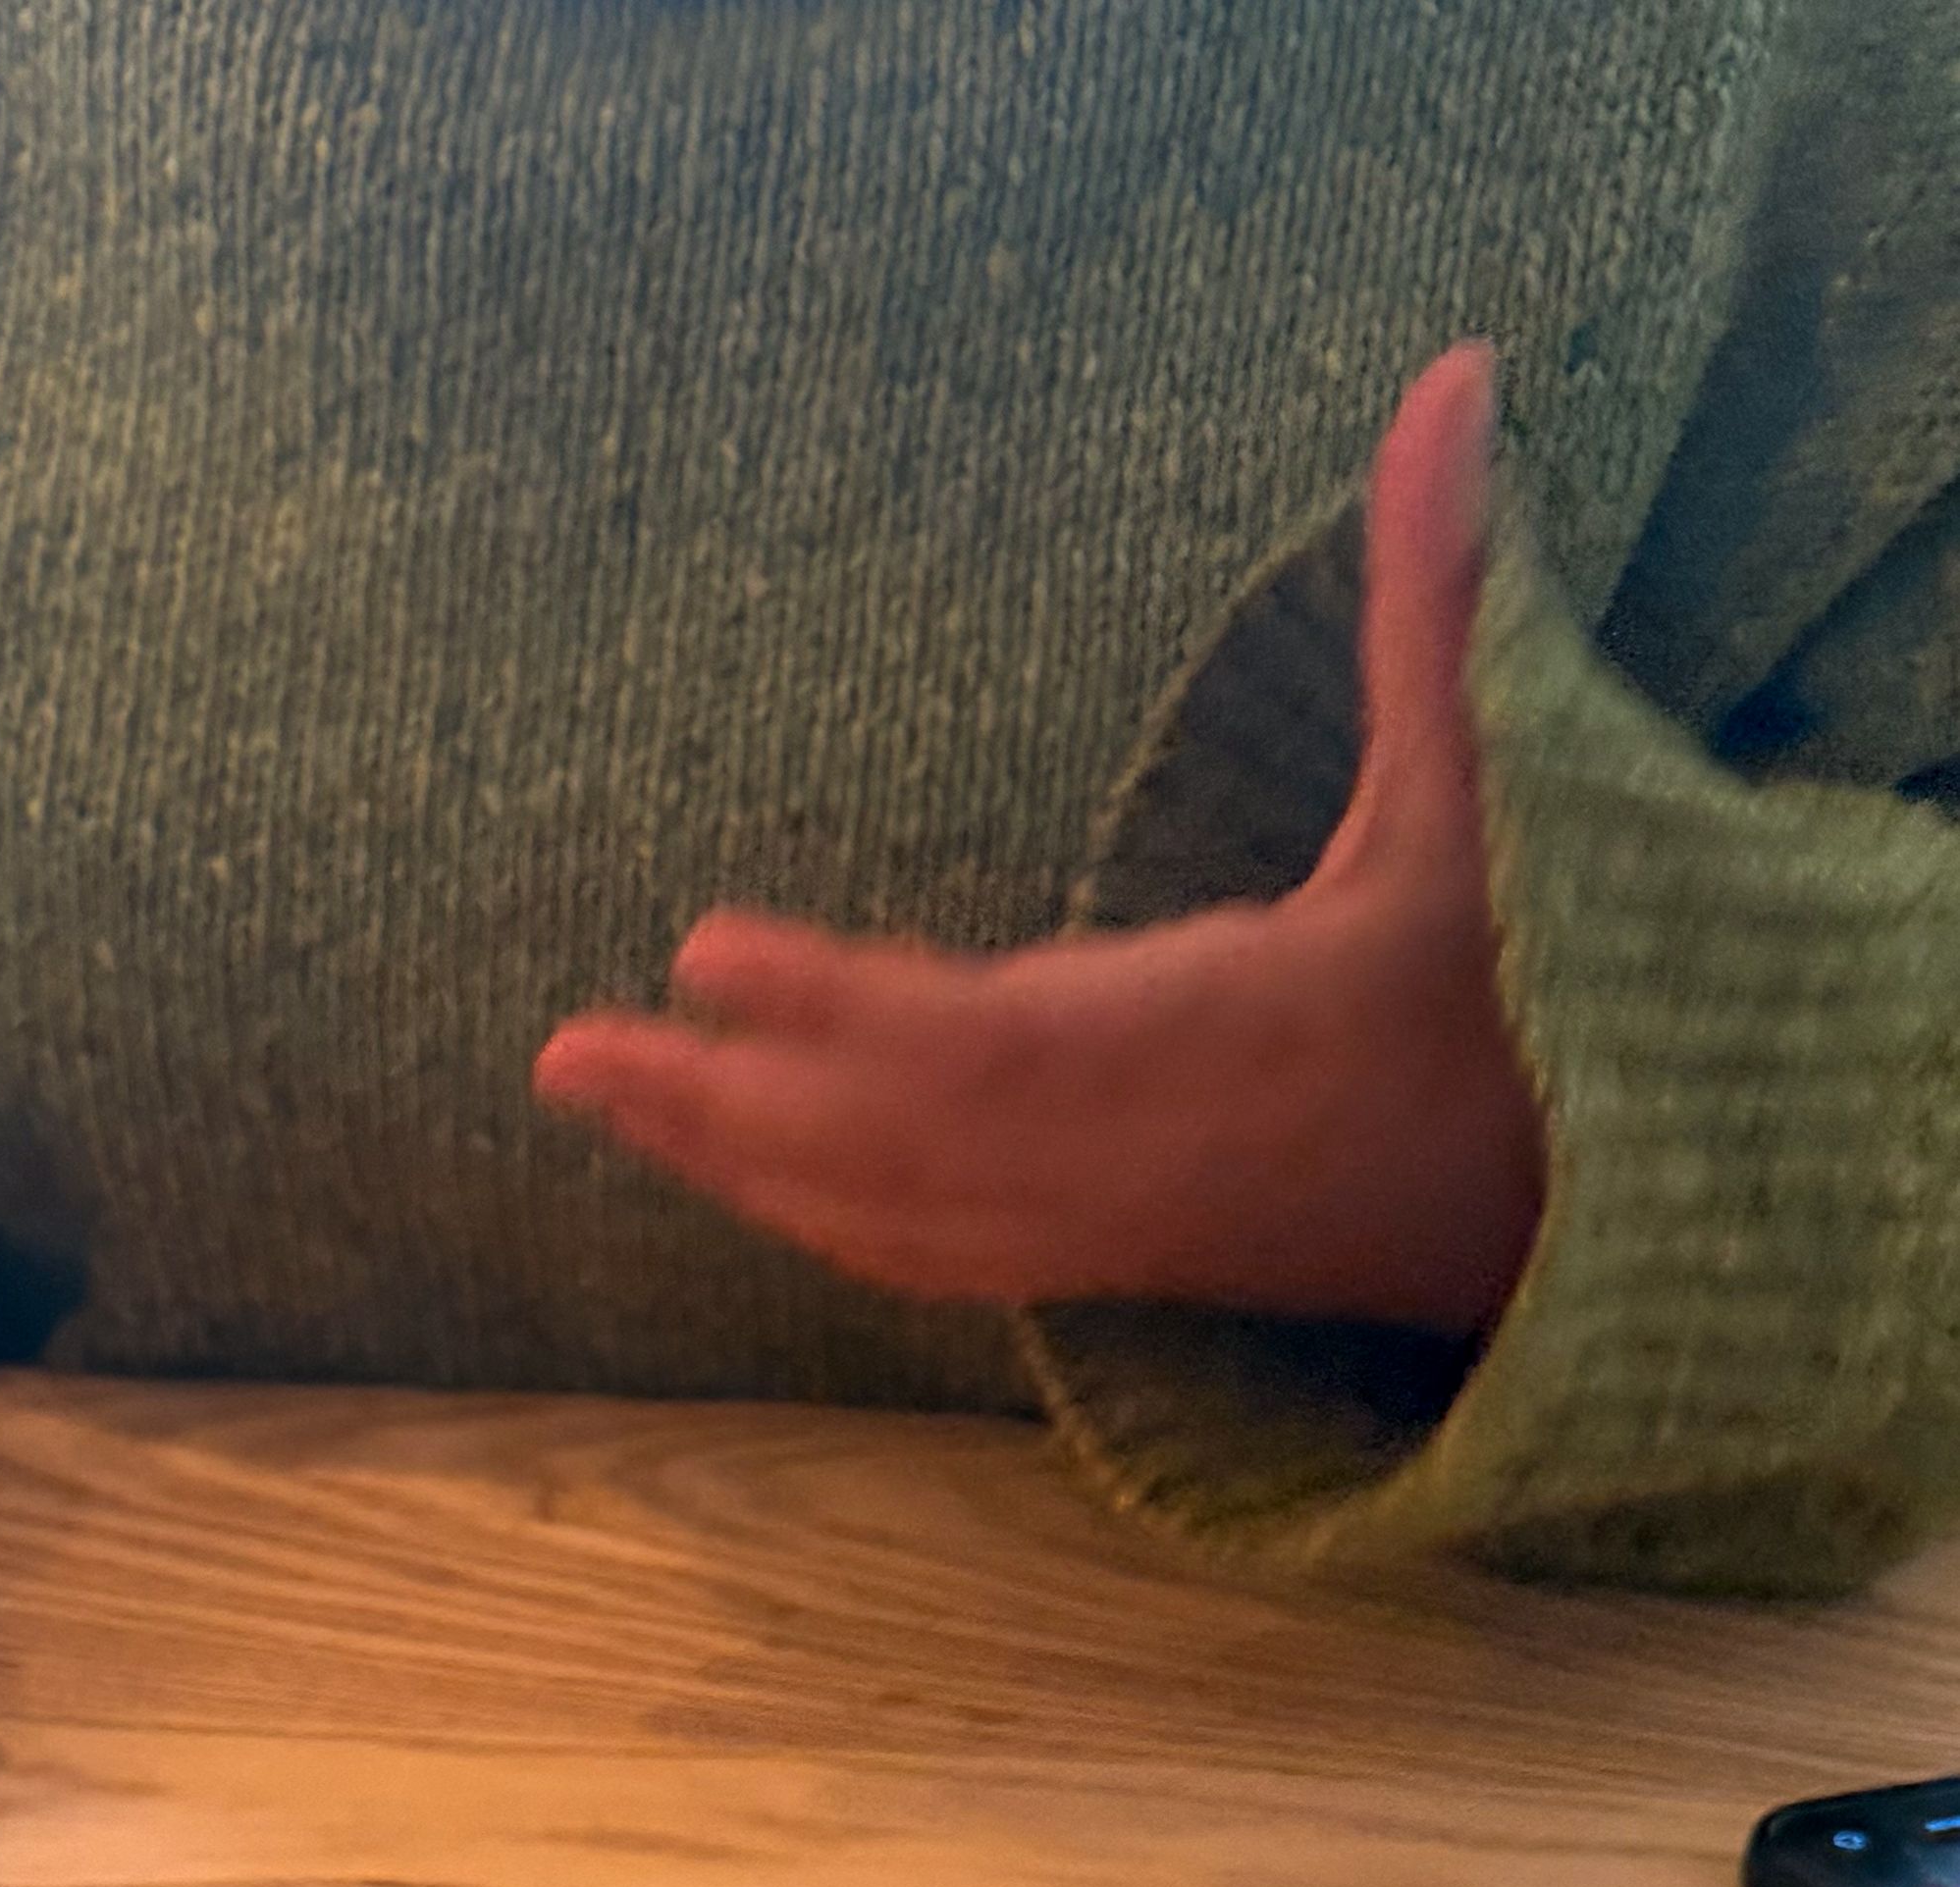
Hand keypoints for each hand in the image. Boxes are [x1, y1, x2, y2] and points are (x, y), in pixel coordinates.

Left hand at [532, 344, 1543, 1339]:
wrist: (1569, 1208)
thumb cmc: (1526, 992)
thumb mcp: (1493, 798)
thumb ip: (1441, 601)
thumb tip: (1457, 378)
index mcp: (1216, 1048)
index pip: (990, 1038)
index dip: (841, 1006)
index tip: (706, 946)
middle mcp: (1131, 1163)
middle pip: (882, 1147)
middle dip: (716, 1102)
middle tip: (562, 1054)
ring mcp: (1100, 1231)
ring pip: (875, 1213)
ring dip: (724, 1158)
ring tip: (594, 1087)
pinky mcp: (1091, 1264)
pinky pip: (914, 1254)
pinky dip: (803, 1211)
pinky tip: (718, 1169)